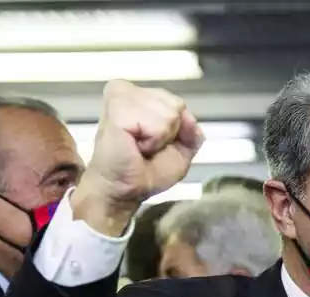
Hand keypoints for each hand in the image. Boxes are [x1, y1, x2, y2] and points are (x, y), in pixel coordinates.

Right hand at [72, 81, 203, 234]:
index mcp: (138, 96)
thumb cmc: (143, 173)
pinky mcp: (117, 107)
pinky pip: (156, 123)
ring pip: (168, 112)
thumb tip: (191, 120)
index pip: (176, 102)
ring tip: (138, 147)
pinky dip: (152, 140)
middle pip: (175, 105)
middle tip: (144, 147)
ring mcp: (121, 96)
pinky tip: (133, 145)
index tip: (151, 144)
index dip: (174, 130)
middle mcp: (126, 91)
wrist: (123, 190)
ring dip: (158, 138)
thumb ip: (192, 133)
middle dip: (168, 133)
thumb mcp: (179, 152)